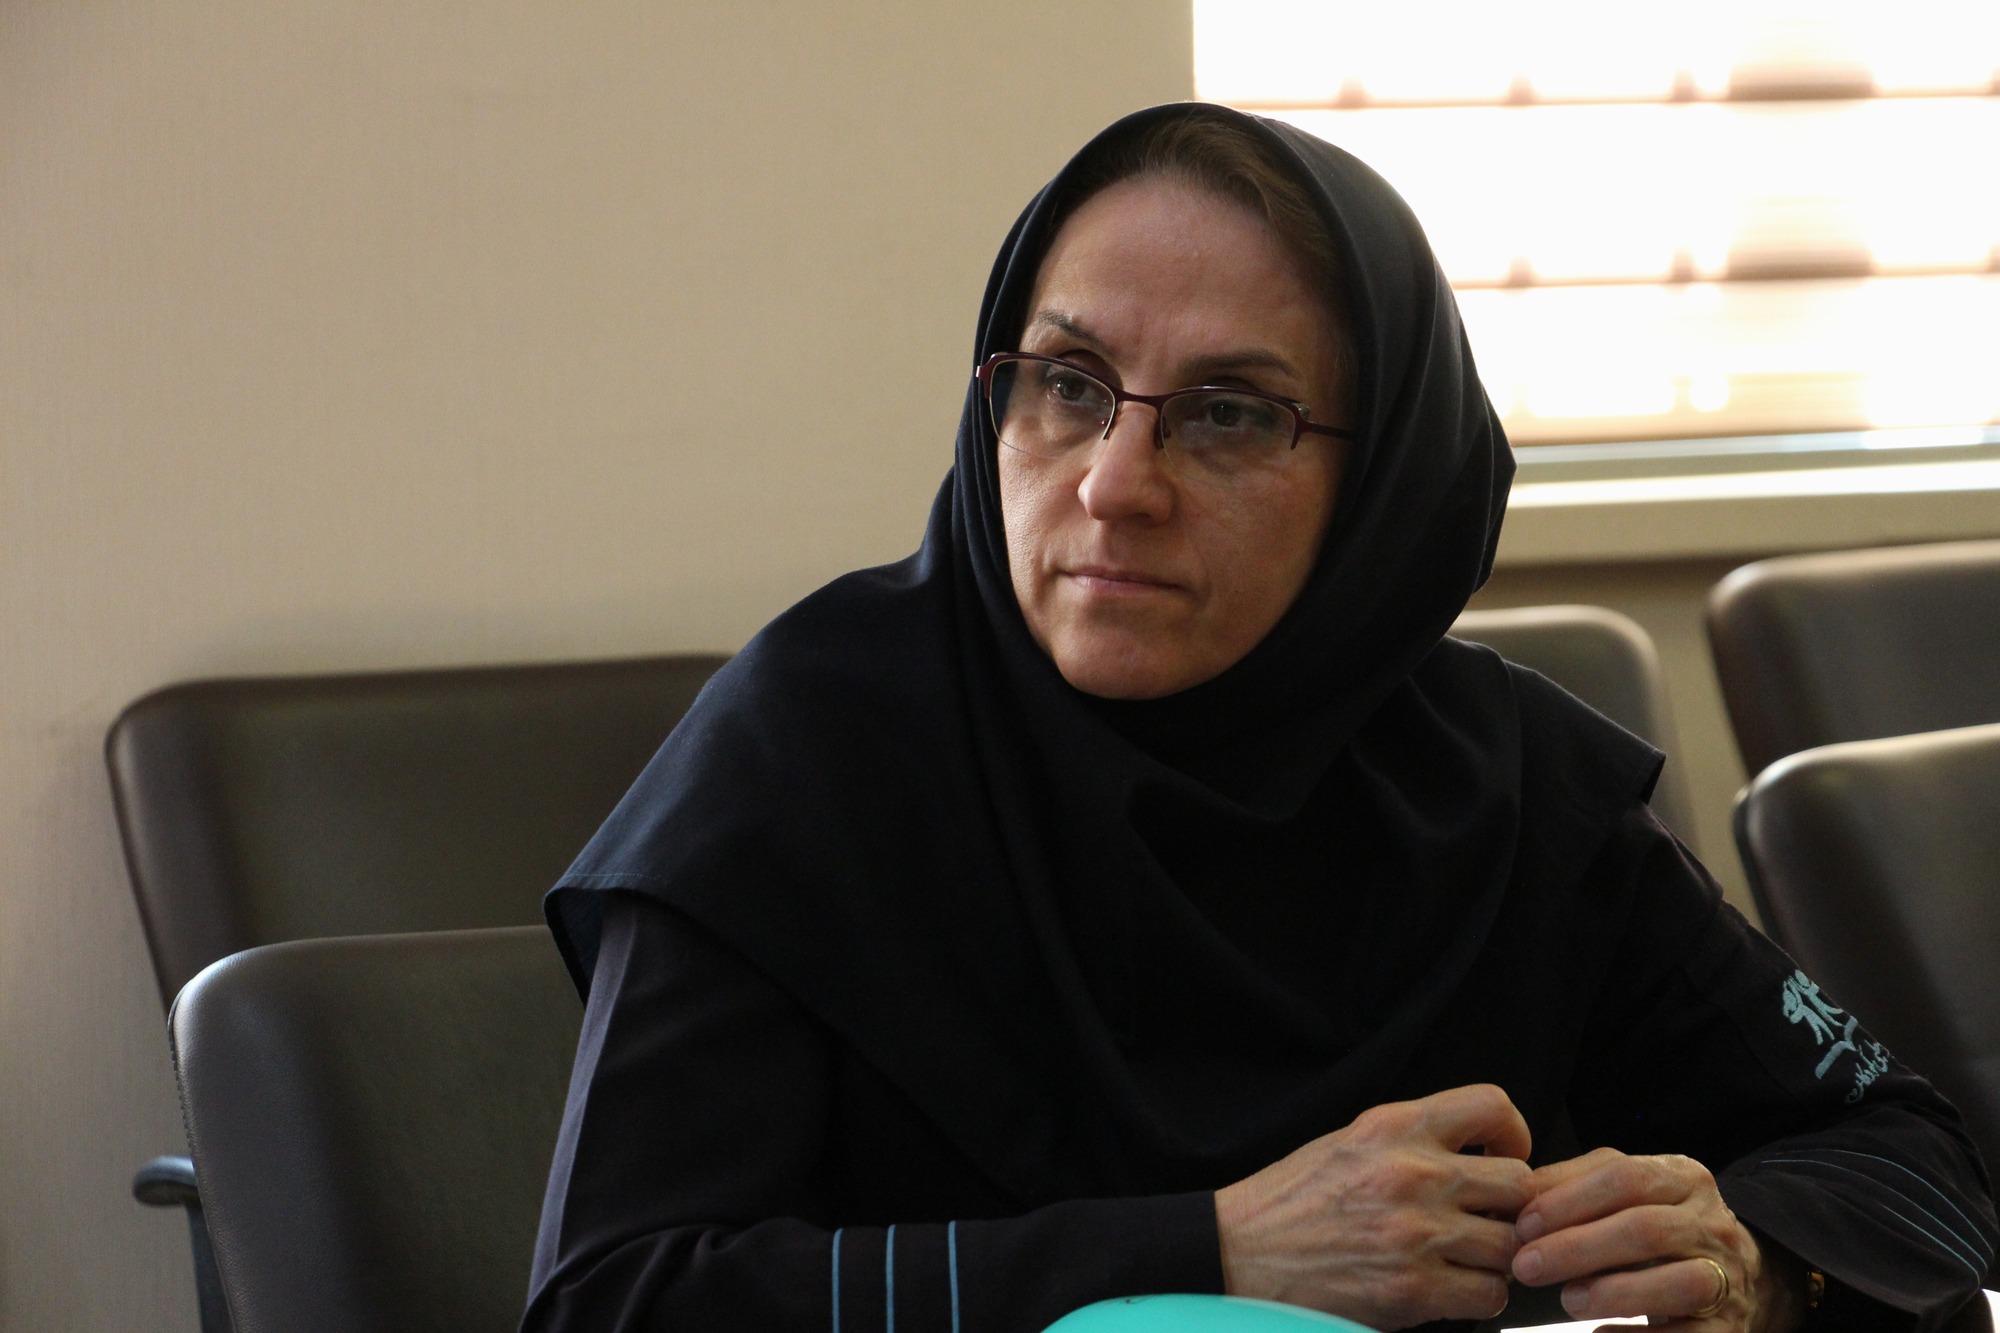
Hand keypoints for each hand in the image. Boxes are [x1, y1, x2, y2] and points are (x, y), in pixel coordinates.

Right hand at [1214, 1084, 1533, 1329]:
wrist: (1241, 1253)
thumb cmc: (1292, 1201)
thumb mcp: (1350, 1142)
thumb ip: (1411, 1140)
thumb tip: (1475, 1153)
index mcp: (1393, 1127)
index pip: (1491, 1105)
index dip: (1513, 1134)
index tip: (1502, 1155)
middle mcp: (1412, 1173)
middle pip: (1519, 1183)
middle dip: (1511, 1206)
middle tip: (1488, 1219)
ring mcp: (1416, 1233)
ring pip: (1511, 1244)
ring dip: (1496, 1256)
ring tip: (1467, 1258)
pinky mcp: (1414, 1289)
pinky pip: (1489, 1294)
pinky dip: (1479, 1296)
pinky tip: (1452, 1288)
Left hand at [1511, 1147, 1803, 1331]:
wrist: (1746, 1279)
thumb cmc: (1663, 1230)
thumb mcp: (1629, 1194)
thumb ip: (1575, 1184)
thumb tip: (1516, 1196)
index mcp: (1683, 1178)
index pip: (1624, 1177)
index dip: (1568, 1200)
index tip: (1522, 1225)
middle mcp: (1711, 1224)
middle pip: (1645, 1229)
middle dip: (1577, 1248)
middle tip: (1526, 1267)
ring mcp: (1727, 1278)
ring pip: (1680, 1281)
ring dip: (1616, 1292)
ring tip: (1567, 1301)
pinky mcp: (1730, 1329)